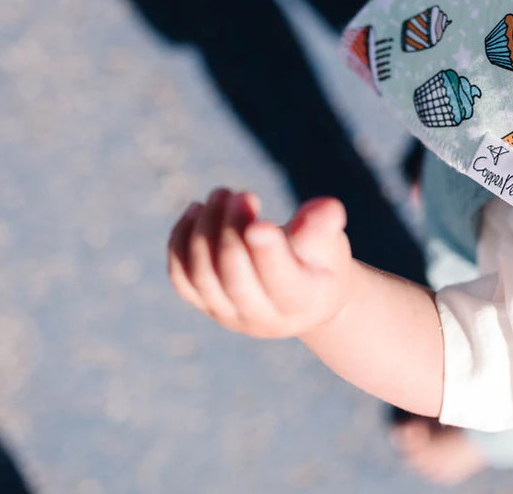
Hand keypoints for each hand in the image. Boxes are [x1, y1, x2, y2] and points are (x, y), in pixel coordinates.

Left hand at [167, 189, 353, 338]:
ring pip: (203, 276)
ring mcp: (229, 314)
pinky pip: (181, 277)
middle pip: (235, 279)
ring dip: (206, 229)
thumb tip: (327, 208)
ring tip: (221, 194)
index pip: (281, 282)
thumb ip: (324, 226)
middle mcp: (262, 318)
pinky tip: (196, 210)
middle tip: (241, 194)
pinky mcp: (206, 303)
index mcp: (301, 302)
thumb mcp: (331, 244)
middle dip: (232, 232)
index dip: (268, 254)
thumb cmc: (320, 260)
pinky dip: (181, 242)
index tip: (259, 224)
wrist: (302, 293)